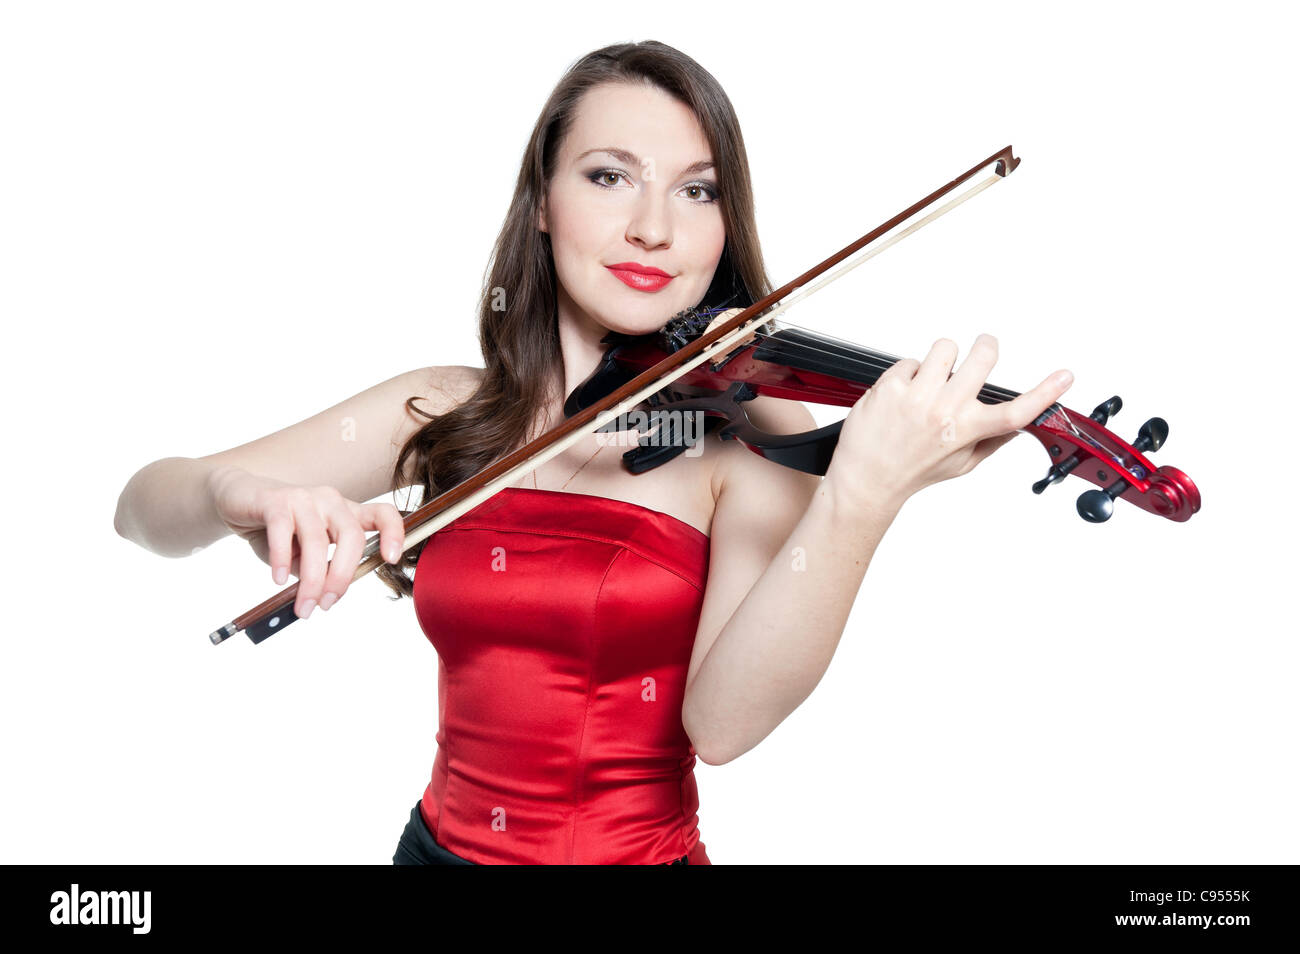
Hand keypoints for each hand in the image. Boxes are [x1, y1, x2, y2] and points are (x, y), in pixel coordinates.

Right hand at [209, 468, 405, 617]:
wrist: (237, 498)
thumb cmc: (277, 528)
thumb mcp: (302, 553)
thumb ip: (316, 569)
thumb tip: (322, 596)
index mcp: (346, 512)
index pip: (382, 514)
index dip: (394, 533)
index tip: (391, 559)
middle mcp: (330, 501)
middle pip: (351, 537)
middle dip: (342, 577)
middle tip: (327, 605)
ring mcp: (304, 497)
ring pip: (317, 540)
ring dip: (312, 578)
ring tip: (303, 605)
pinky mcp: (275, 499)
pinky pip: (283, 530)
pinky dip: (283, 558)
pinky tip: (280, 579)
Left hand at [824, 334, 1072, 511]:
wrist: (865, 480)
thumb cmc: (911, 472)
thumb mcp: (960, 464)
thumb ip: (992, 441)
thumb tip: (1020, 424)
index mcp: (966, 431)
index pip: (1015, 411)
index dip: (1045, 392)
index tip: (1065, 376)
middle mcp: (944, 410)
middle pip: (982, 356)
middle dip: (984, 347)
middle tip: (979, 351)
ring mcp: (916, 396)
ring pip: (945, 347)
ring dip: (942, 359)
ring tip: (931, 381)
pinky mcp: (890, 386)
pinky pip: (909, 361)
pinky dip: (908, 373)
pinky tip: (902, 395)